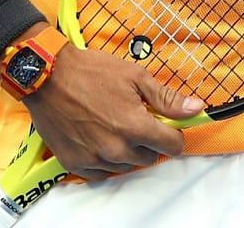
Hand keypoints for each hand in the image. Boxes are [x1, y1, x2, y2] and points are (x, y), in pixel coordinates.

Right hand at [24, 45, 201, 176]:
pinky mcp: (75, 163)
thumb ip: (167, 99)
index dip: (174, 134)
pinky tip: (98, 138)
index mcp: (135, 127)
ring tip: (113, 125)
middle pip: (149, 157)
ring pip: (125, 166)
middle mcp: (117, 149)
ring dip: (126, 150)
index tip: (166, 125)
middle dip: (148, 140)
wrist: (46, 75)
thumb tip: (196, 109)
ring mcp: (95, 159)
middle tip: (134, 119)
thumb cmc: (91, 71)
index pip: (173, 146)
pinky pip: (100, 172)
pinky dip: (104, 159)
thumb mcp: (135, 76)